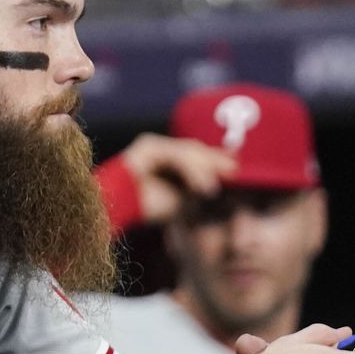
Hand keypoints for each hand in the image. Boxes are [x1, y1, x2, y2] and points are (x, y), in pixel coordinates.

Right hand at [117, 132, 236, 224]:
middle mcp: (163, 148)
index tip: (237, 168)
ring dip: (204, 170)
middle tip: (234, 172)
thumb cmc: (148, 208)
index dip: (218, 159)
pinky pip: (175, 155)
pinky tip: (202, 186)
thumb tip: (221, 184)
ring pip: (187, 152)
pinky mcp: (148, 146)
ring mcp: (155, 145)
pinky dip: (191, 170)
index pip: (198, 154)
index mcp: (171, 158)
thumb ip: (198, 187)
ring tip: (213, 190)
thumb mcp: (183, 199)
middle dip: (215, 160)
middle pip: (195, 149)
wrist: (117, 209)